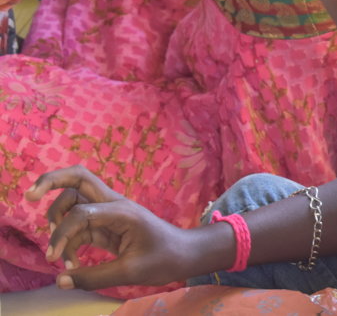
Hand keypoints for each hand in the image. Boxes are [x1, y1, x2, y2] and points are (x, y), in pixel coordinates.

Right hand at [25, 166, 200, 290]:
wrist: (185, 255)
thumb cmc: (163, 259)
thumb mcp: (130, 272)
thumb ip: (93, 276)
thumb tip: (60, 280)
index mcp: (121, 210)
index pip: (81, 211)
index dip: (62, 234)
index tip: (55, 259)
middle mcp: (113, 204)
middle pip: (79, 179)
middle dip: (51, 182)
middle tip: (29, 195)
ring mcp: (109, 212)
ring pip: (74, 202)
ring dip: (59, 222)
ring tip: (58, 254)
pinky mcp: (107, 224)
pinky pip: (79, 223)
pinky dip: (69, 238)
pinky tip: (69, 261)